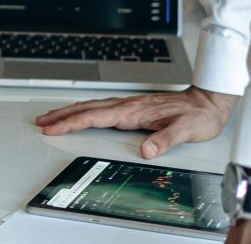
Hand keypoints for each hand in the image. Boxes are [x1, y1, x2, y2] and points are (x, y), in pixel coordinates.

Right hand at [33, 86, 237, 158]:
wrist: (209, 101)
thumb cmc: (198, 116)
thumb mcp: (186, 131)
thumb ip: (166, 140)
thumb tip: (147, 150)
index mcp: (135, 111)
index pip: (96, 116)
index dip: (72, 122)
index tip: (54, 128)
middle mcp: (129, 105)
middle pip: (88, 108)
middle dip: (62, 114)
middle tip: (41, 121)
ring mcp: (130, 104)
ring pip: (93, 105)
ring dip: (70, 110)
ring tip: (53, 116)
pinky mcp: (134, 106)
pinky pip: (102, 106)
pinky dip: (85, 109)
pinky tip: (82, 112)